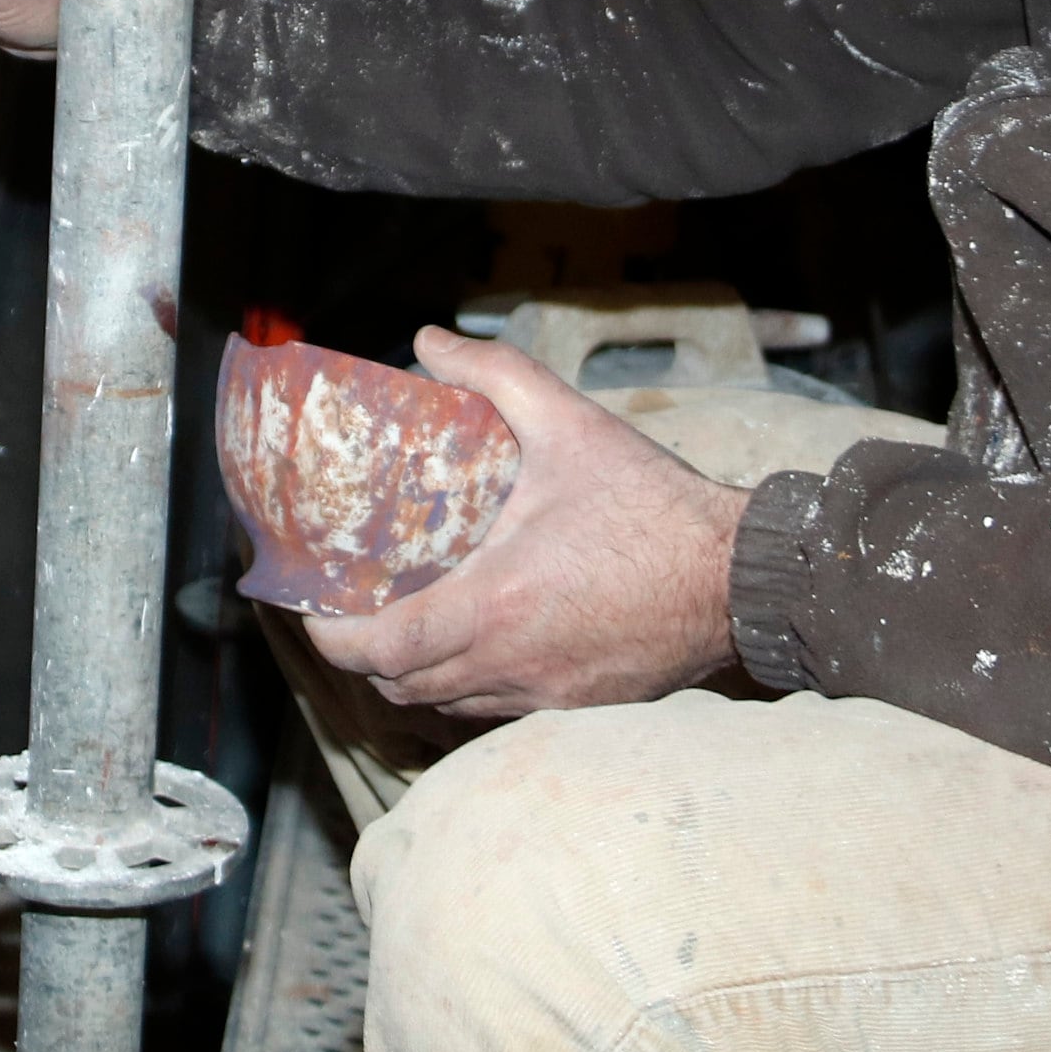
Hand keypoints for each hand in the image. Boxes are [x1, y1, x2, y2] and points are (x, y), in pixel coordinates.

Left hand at [301, 328, 752, 718]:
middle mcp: (511, 665)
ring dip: (415, 672)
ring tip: (405, 620)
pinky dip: (468, 684)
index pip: (381, 651)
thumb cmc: (656, 508)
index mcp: (495, 606)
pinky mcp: (578, 706)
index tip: (313, 609)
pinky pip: (497, 710)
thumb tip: (431, 341)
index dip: (332, 637)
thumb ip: (496, 375)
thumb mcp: (570, 426)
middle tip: (353, 607)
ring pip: (447, 705)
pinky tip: (478, 638)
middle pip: (401, 688)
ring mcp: (545, 694)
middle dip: (364, 655)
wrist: (738, 578)